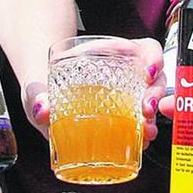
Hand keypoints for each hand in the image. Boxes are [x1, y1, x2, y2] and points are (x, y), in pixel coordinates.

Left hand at [32, 38, 163, 144]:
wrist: (43, 102)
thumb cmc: (46, 86)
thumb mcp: (39, 85)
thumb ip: (37, 93)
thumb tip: (42, 109)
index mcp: (114, 55)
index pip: (146, 49)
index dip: (154, 57)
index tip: (150, 71)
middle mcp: (126, 74)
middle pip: (155, 78)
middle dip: (155, 93)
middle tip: (146, 109)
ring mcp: (128, 97)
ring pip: (153, 103)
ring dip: (154, 117)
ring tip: (146, 131)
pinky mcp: (124, 120)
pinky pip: (143, 125)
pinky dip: (145, 134)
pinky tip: (140, 143)